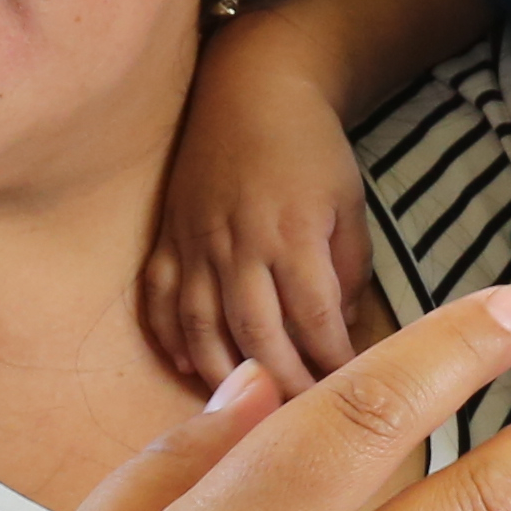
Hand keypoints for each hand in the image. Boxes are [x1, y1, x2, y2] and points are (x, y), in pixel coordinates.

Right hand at [146, 38, 380, 394]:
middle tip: (306, 422)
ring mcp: (194, 242)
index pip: (315, 320)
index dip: (332, 366)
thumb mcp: (349, 207)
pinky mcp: (167, 238)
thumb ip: (348, 273)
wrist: (249, 87)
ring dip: (225, 378)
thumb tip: (343, 336)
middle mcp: (238, 243)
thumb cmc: (311, 149)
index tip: (351, 398)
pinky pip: (159, 301)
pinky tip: (190, 370)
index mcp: (293, 234)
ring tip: (250, 412)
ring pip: (201, 328)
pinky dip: (171, 340)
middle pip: (256, 336)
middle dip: (283, 386)